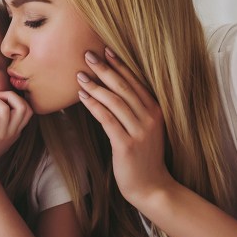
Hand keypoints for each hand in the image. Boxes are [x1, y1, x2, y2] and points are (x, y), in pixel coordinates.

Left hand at [0, 91, 32, 173]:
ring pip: (4, 108)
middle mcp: (12, 132)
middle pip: (23, 106)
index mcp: (16, 130)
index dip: (17, 98)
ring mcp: (2, 135)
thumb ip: (4, 121)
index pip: (29, 109)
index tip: (3, 99)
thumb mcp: (0, 134)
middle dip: (8, 95)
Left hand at [76, 47, 173, 206]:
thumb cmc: (144, 157)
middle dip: (105, 69)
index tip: (106, 49)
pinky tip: (82, 96)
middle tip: (88, 54)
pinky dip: (94, 105)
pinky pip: (107, 119)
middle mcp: (150, 118)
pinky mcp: (126, 145)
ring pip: (114, 101)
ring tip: (80, 75)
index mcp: (156, 111)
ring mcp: (140, 131)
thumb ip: (135, 110)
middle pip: (124, 87)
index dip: (120, 65)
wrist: (152, 187)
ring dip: (95, 85)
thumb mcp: (145, 129)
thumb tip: (113, 88)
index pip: (136, 82)